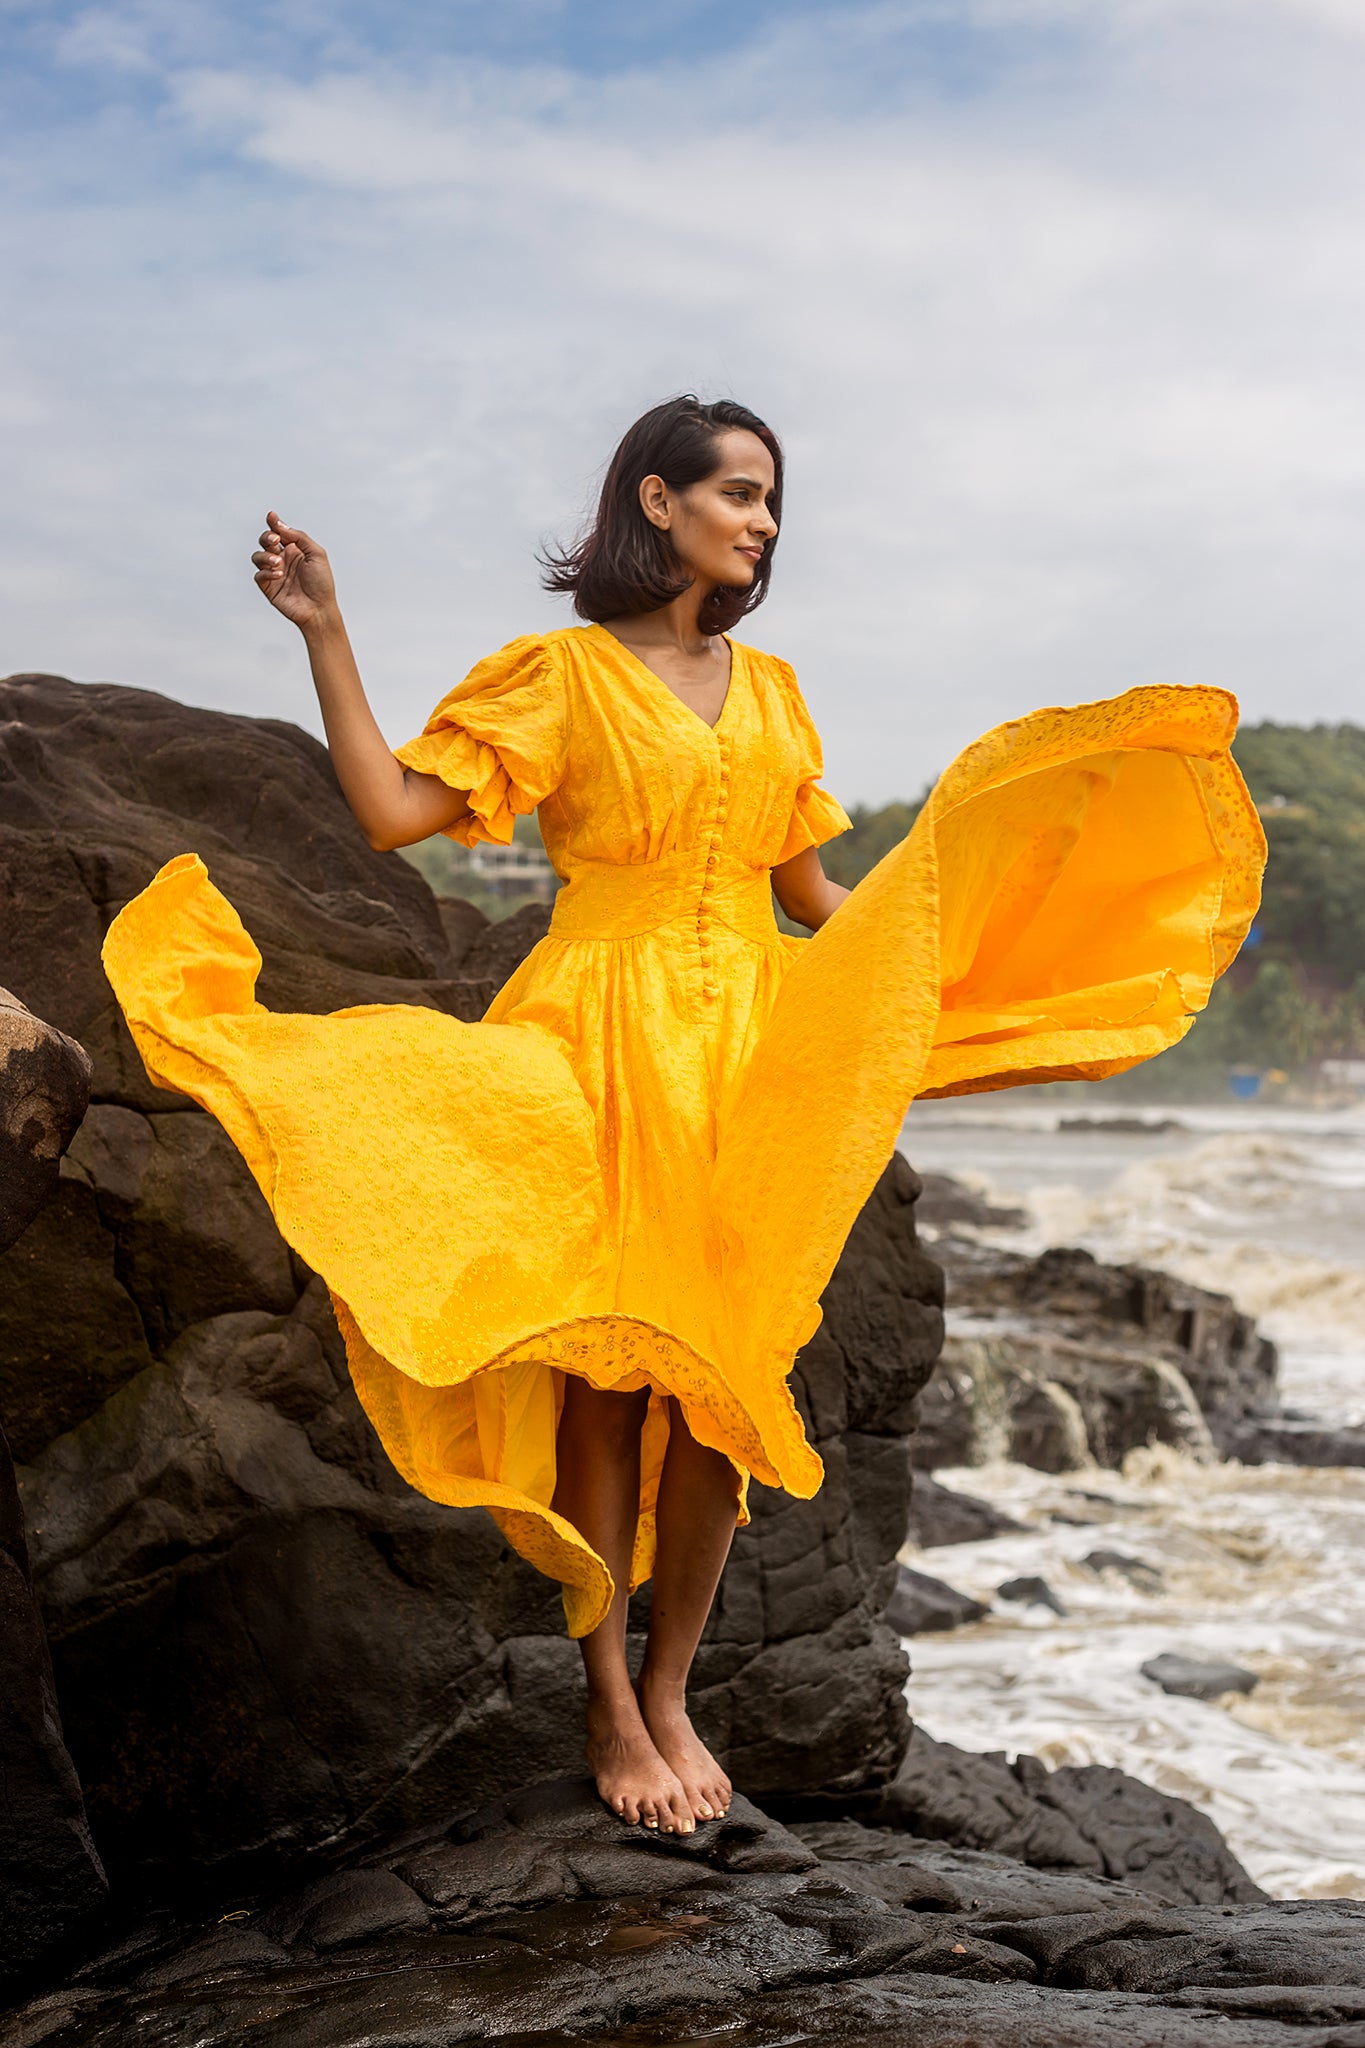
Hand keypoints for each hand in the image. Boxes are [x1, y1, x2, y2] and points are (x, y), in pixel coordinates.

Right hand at [251, 511, 337, 631]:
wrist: (319, 609)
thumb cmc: (322, 583)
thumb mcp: (316, 554)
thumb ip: (299, 537)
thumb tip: (281, 526)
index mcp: (295, 550)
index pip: (280, 532)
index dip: (274, 523)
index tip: (271, 516)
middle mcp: (283, 559)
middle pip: (265, 542)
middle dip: (267, 537)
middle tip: (275, 540)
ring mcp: (274, 573)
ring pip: (258, 557)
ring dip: (265, 556)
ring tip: (278, 563)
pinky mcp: (269, 587)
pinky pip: (259, 575)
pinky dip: (266, 572)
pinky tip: (278, 575)